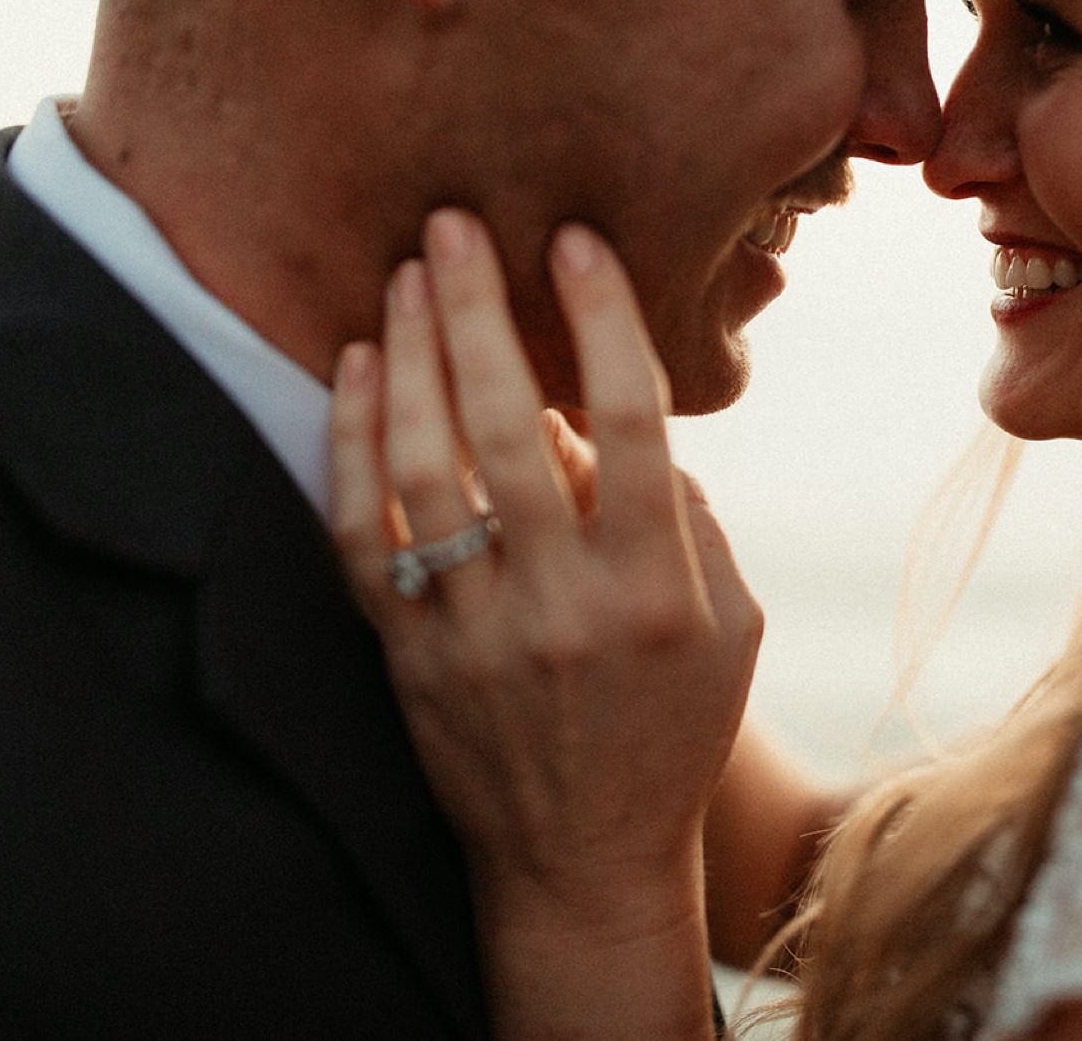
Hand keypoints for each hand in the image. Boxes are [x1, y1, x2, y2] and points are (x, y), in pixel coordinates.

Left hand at [329, 210, 759, 1034]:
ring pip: (425, 469)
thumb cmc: (671, 728)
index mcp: (656, 587)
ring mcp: (475, 629)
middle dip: (478, 310)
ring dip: (412, 358)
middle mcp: (563, 601)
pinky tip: (360, 372)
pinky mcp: (408, 653)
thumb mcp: (729, 628)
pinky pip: (362, 535)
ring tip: (405, 276)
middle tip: (453, 224)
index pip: (629, 424)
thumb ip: (685, 519)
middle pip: (511, 426)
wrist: (583, 858)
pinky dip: (353, 445)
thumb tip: (613, 420)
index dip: (602, 320)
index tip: (575, 238)